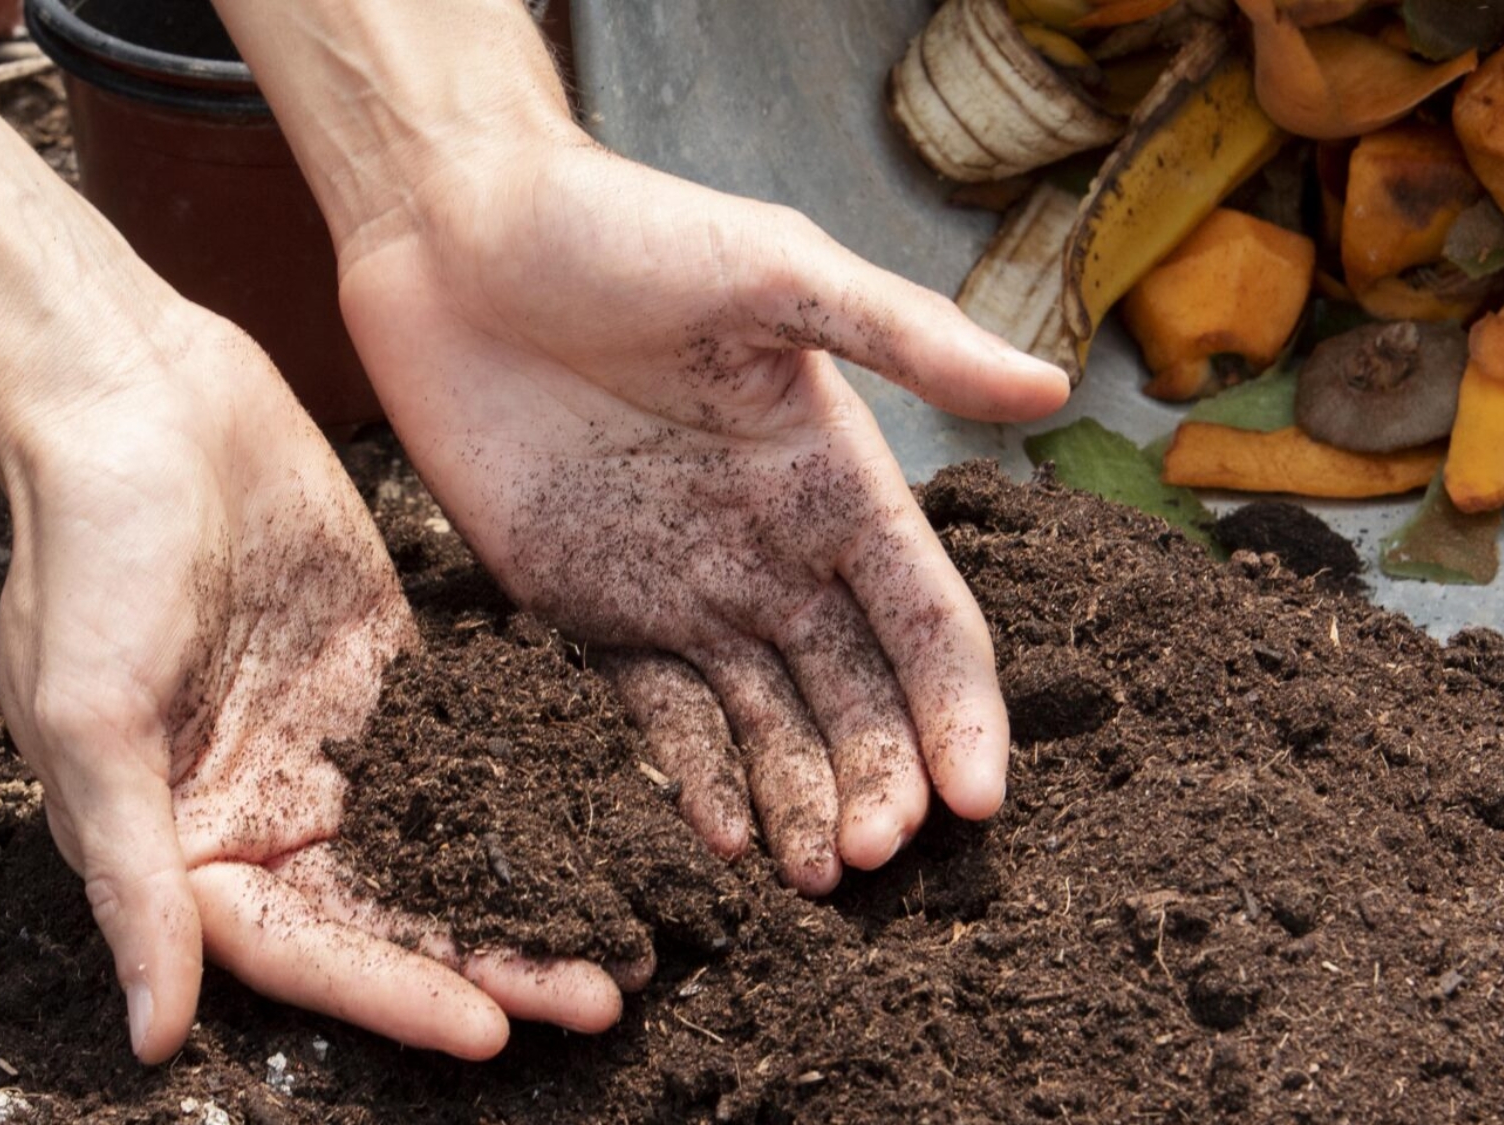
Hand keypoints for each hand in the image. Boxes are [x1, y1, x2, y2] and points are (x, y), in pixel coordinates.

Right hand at [0, 309, 625, 1062]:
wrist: (139, 395)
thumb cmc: (85, 550)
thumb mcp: (88, 720)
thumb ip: (131, 877)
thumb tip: (153, 1039)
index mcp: (187, 838)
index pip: (302, 949)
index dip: (392, 995)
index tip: (489, 1030)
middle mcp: (267, 805)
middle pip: (392, 912)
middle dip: (490, 961)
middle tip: (601, 998)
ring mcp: (333, 738)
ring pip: (443, 839)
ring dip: (525, 891)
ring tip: (623, 935)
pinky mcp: (386, 666)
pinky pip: (470, 741)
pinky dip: (531, 783)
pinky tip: (606, 816)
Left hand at [335, 140, 1070, 894]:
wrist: (451, 235)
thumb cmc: (621, 228)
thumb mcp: (773, 268)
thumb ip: (905, 337)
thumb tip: (1052, 387)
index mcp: (834, 480)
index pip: (923, 620)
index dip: (957, 709)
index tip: (976, 801)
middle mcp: (770, 549)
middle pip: (852, 695)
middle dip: (876, 779)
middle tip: (873, 856)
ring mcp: (680, 587)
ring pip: (763, 724)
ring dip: (795, 800)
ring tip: (810, 874)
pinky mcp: (587, 607)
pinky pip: (653, 714)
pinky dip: (691, 777)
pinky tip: (716, 833)